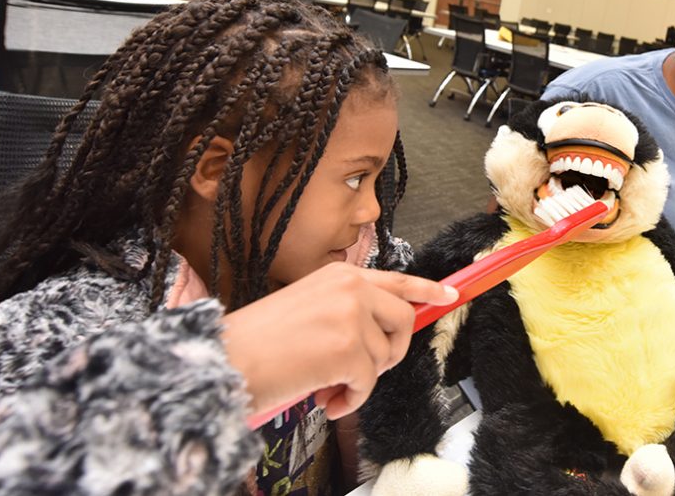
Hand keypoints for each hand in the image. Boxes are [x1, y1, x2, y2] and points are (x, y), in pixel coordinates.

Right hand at [222, 263, 457, 419]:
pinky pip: (369, 382)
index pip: (397, 278)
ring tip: (329, 385)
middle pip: (404, 319)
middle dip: (390, 352)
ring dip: (361, 380)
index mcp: (339, 276)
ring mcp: (351, 316)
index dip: (427, 289)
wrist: (225, 361)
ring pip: (386, 355)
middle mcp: (350, 288)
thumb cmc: (259, 344)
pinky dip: (351, 399)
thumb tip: (387, 332)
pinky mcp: (348, 348)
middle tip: (361, 371)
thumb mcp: (310, 310)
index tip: (450, 294)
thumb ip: (350, 313)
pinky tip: (326, 398)